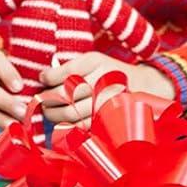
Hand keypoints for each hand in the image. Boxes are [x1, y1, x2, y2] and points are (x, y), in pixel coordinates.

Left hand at [38, 54, 177, 126]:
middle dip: (47, 98)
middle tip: (41, 99)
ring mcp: (105, 102)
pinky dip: (67, 125)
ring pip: (69, 112)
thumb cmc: (111, 73)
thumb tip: (43, 77)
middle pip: (63, 93)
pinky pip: (81, 126)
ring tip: (49, 111)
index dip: (47, 77)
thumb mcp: (94, 61)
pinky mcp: (107, 120)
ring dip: (53, 114)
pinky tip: (63, 121)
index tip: (42, 79)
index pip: (63, 71)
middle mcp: (101, 80)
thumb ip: (70, 67)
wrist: (146, 87)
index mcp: (95, 62)